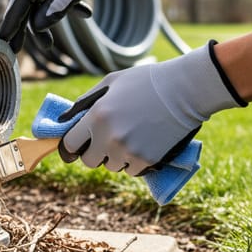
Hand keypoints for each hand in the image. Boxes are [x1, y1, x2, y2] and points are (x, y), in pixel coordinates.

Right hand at [0, 0, 163, 51]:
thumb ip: (61, 5)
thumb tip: (38, 27)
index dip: (12, 20)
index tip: (3, 40)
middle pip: (25, 0)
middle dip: (23, 26)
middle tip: (15, 50)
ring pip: (38, 2)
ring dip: (44, 21)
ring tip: (49, 45)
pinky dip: (62, 9)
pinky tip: (84, 14)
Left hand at [58, 42, 244, 175]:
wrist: (184, 90)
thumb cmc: (145, 81)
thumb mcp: (110, 82)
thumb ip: (86, 102)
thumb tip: (67, 119)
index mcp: (96, 117)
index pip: (70, 145)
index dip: (73, 144)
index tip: (78, 143)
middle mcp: (109, 138)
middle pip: (89, 161)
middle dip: (94, 152)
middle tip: (105, 140)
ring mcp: (128, 151)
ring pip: (111, 166)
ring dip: (115, 156)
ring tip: (129, 137)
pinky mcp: (146, 160)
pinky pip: (130, 170)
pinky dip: (133, 161)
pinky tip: (141, 144)